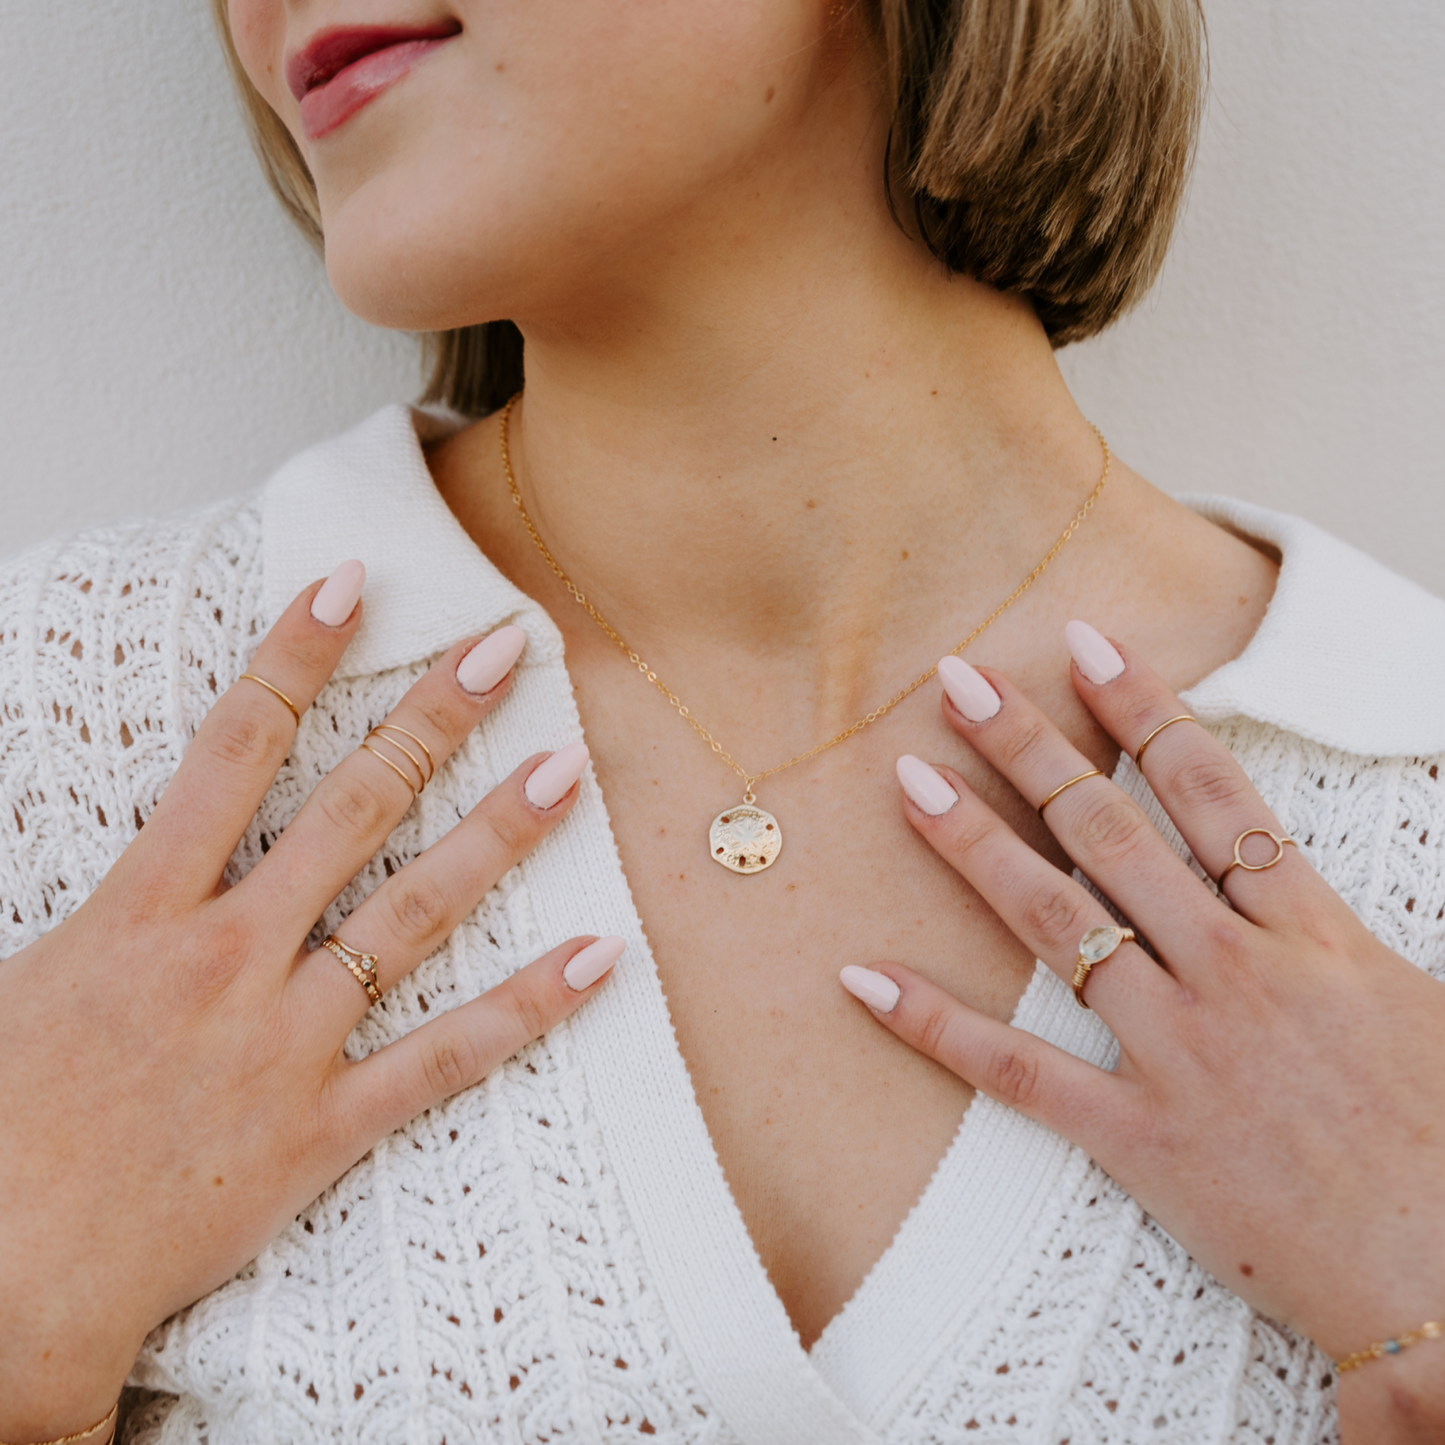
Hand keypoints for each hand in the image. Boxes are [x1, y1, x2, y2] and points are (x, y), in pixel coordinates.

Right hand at [0, 568, 618, 1440]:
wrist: (7, 1273)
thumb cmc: (4, 1122)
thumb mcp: (22, 975)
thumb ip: (96, 895)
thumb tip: (137, 825)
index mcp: (143, 911)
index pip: (234, 748)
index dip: (296, 655)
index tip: (354, 583)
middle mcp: (228, 956)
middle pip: (351, 807)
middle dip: (430, 717)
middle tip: (502, 647)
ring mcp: (286, 1039)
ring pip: (414, 912)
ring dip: (496, 834)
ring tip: (568, 768)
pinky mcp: (325, 1123)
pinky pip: (446, 1057)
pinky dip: (528, 1008)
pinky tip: (601, 958)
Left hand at [842, 626, 1444, 1443]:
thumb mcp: (1422, 1007)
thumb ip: (1338, 936)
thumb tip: (1290, 875)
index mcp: (1313, 935)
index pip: (1212, 790)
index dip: (1144, 707)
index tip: (1082, 641)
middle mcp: (1236, 974)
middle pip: (1112, 831)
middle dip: (1030, 746)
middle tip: (957, 678)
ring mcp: (1182, 1053)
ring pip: (1058, 922)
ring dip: (975, 843)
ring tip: (909, 779)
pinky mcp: (1142, 1141)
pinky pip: (1019, 1073)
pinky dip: (936, 1025)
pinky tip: (865, 978)